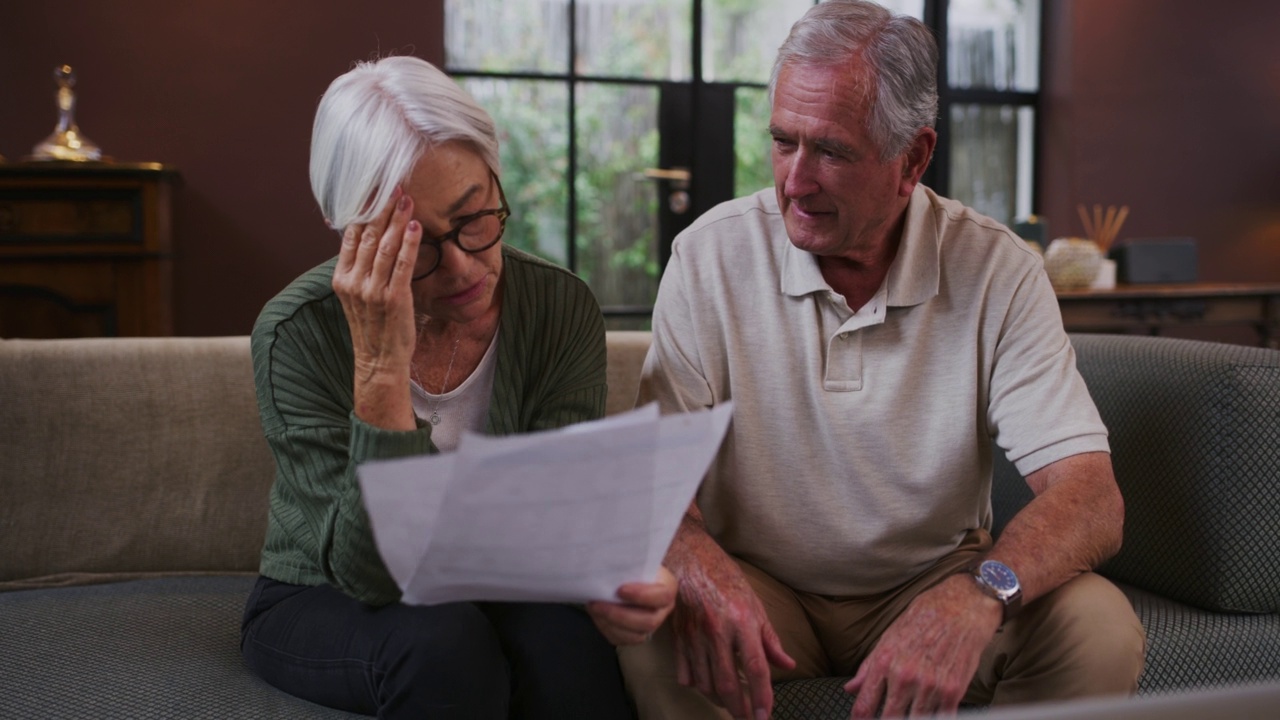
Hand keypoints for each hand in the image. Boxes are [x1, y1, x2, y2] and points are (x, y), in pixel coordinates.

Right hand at [330, 187, 422, 428]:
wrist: (379, 361)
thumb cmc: (373, 326)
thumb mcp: (357, 295)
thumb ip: (359, 267)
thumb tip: (365, 236)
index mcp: (341, 278)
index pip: (350, 235)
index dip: (363, 209)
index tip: (374, 189)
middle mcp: (353, 282)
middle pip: (368, 235)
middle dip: (382, 208)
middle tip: (395, 185)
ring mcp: (372, 290)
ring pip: (385, 245)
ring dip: (397, 219)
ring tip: (407, 199)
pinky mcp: (394, 298)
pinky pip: (402, 264)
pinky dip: (409, 242)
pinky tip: (415, 226)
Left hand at [587, 567, 677, 644]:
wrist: (625, 575)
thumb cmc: (631, 564)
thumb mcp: (634, 559)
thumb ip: (628, 562)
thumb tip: (611, 560)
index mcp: (667, 587)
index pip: (662, 596)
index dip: (642, 596)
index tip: (620, 590)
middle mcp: (663, 610)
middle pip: (649, 622)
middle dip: (620, 615)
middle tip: (597, 603)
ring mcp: (650, 625)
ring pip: (635, 636)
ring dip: (611, 624)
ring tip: (594, 608)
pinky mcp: (635, 634)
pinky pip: (622, 640)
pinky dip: (607, 629)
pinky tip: (597, 616)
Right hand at [672, 548, 794, 719]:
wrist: (690, 558)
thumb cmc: (726, 579)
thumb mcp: (755, 604)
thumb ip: (770, 639)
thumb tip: (788, 664)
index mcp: (742, 622)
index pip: (755, 668)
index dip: (762, 696)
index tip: (765, 716)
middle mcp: (717, 631)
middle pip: (728, 683)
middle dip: (739, 709)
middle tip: (748, 719)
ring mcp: (695, 635)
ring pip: (706, 682)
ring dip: (720, 700)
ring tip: (731, 704)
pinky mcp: (678, 637)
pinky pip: (685, 673)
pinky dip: (697, 685)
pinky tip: (707, 686)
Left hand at [844, 574, 999, 717]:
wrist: (962, 606)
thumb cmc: (925, 618)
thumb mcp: (890, 636)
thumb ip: (869, 667)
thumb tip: (851, 688)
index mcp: (885, 662)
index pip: (865, 704)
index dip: (860, 719)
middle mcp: (905, 676)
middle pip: (889, 719)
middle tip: (886, 718)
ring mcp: (930, 686)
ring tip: (909, 713)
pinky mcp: (953, 691)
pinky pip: (941, 718)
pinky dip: (935, 718)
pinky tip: (931, 714)